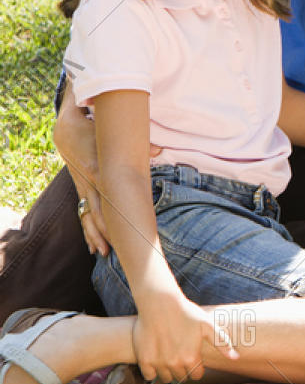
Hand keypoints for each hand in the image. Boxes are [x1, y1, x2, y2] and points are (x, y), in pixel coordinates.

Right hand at [54, 81, 159, 258]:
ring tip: (103, 253)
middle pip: (95, 213)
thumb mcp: (112, 136)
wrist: (66, 130)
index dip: (114, 214)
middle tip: (113, 250)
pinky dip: (88, 230)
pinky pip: (83, 213)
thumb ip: (139, 145)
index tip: (124, 228)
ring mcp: (82, 188)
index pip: (107, 197)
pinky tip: (92, 247)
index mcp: (97, 172)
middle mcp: (88, 184)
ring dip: (94, 235)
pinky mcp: (80, 190)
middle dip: (104, 232)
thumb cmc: (94, 131)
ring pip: (87, 216)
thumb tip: (159, 150)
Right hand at [133, 292, 237, 383]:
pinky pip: (150, 375)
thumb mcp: (208, 325)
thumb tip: (236, 358)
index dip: (196, 368)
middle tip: (182, 354)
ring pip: (166, 377)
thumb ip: (222, 343)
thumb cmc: (186, 313)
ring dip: (169, 370)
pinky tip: (157, 358)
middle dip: (183, 369)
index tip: (194, 358)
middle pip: (181, 377)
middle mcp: (174, 364)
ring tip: (170, 355)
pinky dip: (153, 370)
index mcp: (191, 358)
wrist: (160, 304)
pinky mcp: (145, 360)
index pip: (196, 376)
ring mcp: (158, 363)